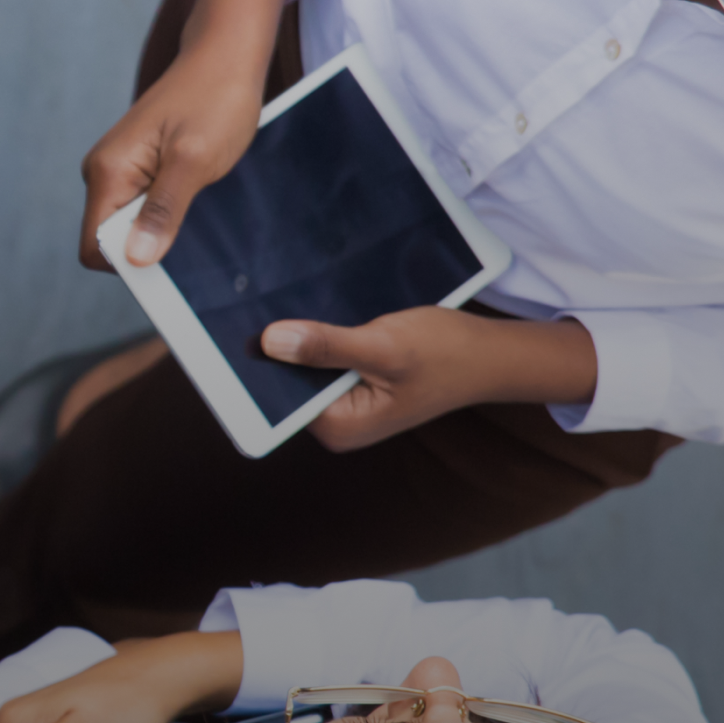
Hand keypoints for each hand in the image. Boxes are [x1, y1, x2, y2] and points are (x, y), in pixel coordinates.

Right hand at [78, 0, 295, 270]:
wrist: (225, 53)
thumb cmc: (214, 99)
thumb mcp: (195, 161)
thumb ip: (163, 212)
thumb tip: (137, 259)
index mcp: (107, 171)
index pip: (95, 247)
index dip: (128, 264)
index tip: (169, 265)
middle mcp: (102, 171)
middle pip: (110, 239)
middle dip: (147, 247)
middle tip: (193, 230)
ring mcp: (118, 168)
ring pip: (129, 224)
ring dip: (161, 226)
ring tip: (197, 201)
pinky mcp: (138, 165)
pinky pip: (142, 206)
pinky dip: (167, 210)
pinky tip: (195, 191)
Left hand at [263, 306, 600, 451]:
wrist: (491, 352)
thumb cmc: (448, 353)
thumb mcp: (386, 347)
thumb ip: (328, 347)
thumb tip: (269, 342)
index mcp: (339, 428)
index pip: (277, 398)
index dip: (257, 364)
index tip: (232, 328)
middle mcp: (335, 421)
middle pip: (286, 380)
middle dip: (276, 345)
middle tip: (248, 299)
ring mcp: (344, 401)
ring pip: (303, 363)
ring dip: (296, 335)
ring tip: (273, 294)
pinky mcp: (352, 378)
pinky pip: (321, 354)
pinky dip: (316, 332)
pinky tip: (305, 303)